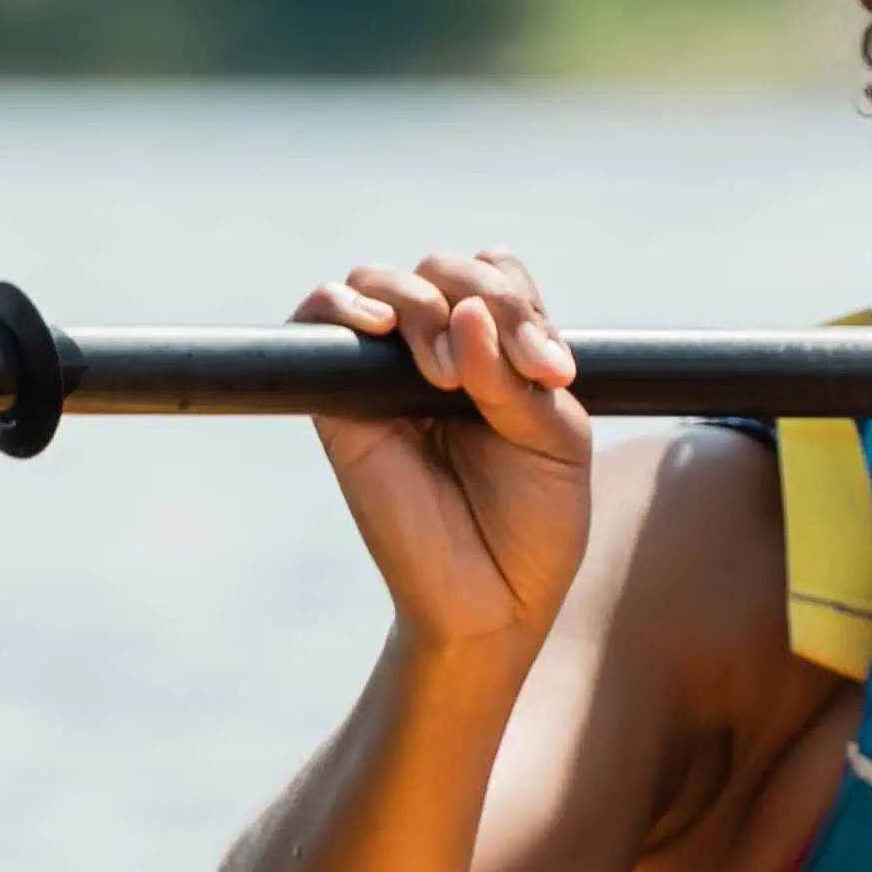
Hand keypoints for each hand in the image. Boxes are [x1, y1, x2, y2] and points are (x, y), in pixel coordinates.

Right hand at [302, 247, 592, 660]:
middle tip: (512, 371)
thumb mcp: (555, 440)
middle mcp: (440, 350)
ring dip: (421, 305)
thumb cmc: (533, 523)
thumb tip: (461, 312)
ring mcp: (385, 373)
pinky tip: (382, 329)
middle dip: (480, 300)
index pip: (496, 275)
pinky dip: (340, 306)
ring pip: (381, 282)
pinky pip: (317, 323)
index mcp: (499, 349)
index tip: (551, 372)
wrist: (493, 603)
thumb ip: (514, 375)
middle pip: (443, 269)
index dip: (520, 305)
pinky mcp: (339, 404)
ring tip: (448, 374)